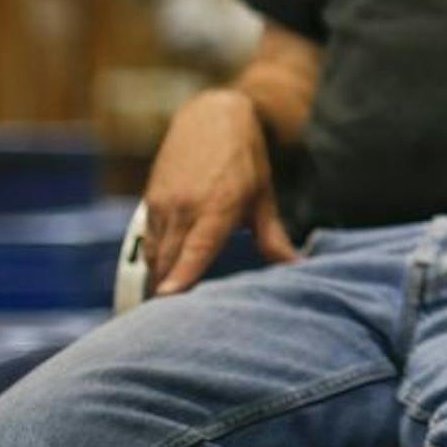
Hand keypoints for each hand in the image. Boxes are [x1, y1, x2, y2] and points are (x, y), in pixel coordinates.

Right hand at [142, 88, 298, 294]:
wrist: (211, 116)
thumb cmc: (245, 159)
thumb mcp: (263, 197)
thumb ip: (273, 238)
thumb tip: (297, 267)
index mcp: (217, 207)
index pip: (195, 249)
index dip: (180, 276)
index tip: (167, 301)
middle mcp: (185, 207)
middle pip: (169, 261)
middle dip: (167, 293)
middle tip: (171, 330)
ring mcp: (163, 203)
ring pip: (155, 254)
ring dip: (160, 279)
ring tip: (166, 311)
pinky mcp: (149, 200)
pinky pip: (149, 241)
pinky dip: (156, 260)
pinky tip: (166, 274)